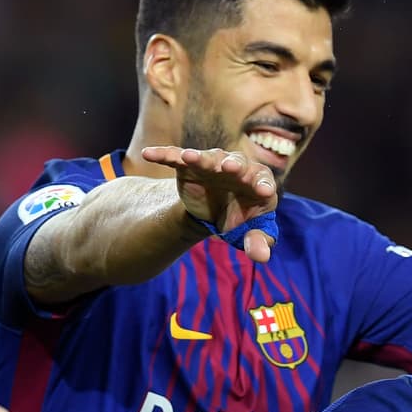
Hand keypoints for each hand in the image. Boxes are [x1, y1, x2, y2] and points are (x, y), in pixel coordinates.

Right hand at [142, 146, 278, 262]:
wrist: (214, 212)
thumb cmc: (239, 219)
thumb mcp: (250, 233)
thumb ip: (257, 242)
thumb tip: (261, 257)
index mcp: (257, 182)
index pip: (263, 180)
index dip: (263, 185)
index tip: (264, 191)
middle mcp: (236, 168)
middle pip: (236, 163)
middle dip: (232, 165)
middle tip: (228, 167)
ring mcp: (212, 165)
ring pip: (206, 158)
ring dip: (197, 157)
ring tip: (188, 157)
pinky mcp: (189, 166)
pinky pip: (175, 157)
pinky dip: (163, 155)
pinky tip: (148, 154)